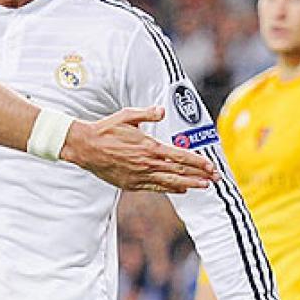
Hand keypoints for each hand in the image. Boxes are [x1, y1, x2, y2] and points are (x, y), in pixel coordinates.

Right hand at [60, 106, 216, 192]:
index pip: (180, 156)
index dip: (198, 162)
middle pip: (179, 171)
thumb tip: (162, 110)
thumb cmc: (105, 129)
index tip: (210, 165)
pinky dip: (170, 189)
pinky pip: (155, 188)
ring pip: (170, 182)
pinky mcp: (130, 183)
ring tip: (204, 186)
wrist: (84, 146)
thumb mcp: (126, 115)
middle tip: (215, 178)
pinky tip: (181, 189)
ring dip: (189, 184)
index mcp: (149, 146)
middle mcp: (147, 163)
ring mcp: (139, 175)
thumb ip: (147, 113)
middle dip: (200, 175)